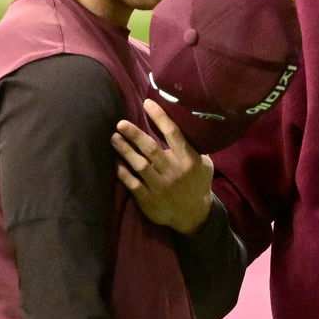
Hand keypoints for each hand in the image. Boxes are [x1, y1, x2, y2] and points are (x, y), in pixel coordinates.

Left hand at [112, 99, 212, 233]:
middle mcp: (173, 171)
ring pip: (139, 164)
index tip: (147, 103)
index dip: (159, 117)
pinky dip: (122, 172)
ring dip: (124, 150)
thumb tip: (184, 124)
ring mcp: (160, 186)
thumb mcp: (205, 165)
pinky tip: (115, 162)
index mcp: (188, 159)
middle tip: (120, 123)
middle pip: (150, 148)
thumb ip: (194, 148)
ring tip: (113, 138)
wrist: (194, 216)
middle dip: (134, 134)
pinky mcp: (148, 199)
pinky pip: (131, 183)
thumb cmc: (197, 184)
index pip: (173, 134)